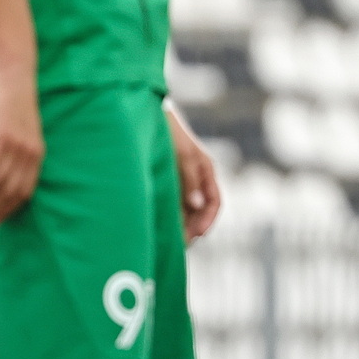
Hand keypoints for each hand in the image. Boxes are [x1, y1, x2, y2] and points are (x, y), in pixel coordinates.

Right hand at [0, 64, 43, 224]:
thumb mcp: (24, 128)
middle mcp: (29, 154)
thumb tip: (5, 165)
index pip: (24, 191)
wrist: (15, 74)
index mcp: (37, 154)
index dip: (9, 208)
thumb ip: (19, 148)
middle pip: (9, 191)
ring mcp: (15, 146)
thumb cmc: (15, 99)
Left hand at [167, 103, 221, 241]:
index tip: (197, 234)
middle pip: (200, 208)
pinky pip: (173, 201)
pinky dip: (170, 213)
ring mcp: (182, 177)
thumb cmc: (167, 132)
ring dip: (181, 222)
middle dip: (192, 226)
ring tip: (169, 239)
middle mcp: (196, 175)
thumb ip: (190, 180)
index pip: (214, 201)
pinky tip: (159, 223)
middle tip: (181, 244)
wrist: (145, 113)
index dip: (207, 219)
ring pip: (186, 207)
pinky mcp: (167, 178)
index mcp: (205, 169)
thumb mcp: (182, 156)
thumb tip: (195, 205)